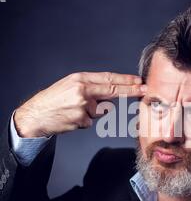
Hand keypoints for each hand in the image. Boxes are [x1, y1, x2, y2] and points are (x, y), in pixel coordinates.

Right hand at [14, 71, 146, 136]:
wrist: (36, 115)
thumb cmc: (53, 99)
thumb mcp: (69, 84)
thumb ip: (90, 87)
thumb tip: (110, 94)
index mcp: (80, 79)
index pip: (108, 78)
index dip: (125, 79)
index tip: (138, 80)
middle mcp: (83, 90)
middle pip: (113, 90)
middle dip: (131, 90)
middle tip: (144, 90)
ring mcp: (83, 106)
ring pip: (101, 111)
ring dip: (92, 113)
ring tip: (74, 110)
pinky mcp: (81, 120)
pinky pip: (91, 122)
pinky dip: (83, 121)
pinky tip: (71, 118)